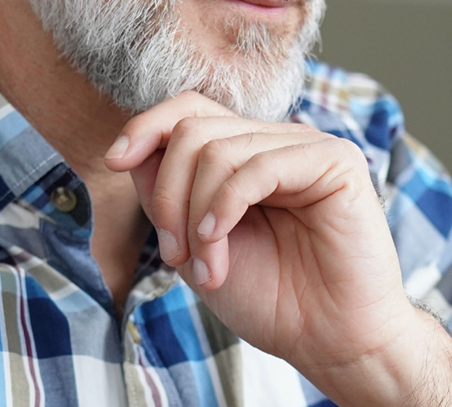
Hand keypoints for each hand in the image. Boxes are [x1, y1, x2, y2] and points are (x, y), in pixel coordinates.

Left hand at [102, 92, 436, 380]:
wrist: (327, 341)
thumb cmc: (271, 299)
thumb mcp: (195, 244)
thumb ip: (167, 194)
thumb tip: (133, 149)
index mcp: (247, 156)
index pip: (190, 110)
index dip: (146, 126)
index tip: (115, 162)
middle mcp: (277, 143)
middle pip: (193, 129)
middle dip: (168, 194)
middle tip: (176, 254)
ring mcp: (308, 148)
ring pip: (218, 149)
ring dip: (195, 216)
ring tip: (207, 268)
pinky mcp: (337, 163)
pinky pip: (259, 165)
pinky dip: (225, 206)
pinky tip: (219, 246)